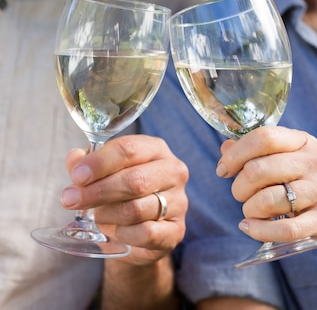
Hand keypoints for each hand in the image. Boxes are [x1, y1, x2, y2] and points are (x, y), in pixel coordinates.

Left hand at [61, 134, 188, 264]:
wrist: (136, 235)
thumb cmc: (118, 195)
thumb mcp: (100, 175)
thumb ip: (85, 164)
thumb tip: (74, 159)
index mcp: (155, 149)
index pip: (129, 149)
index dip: (100, 163)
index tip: (77, 176)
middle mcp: (173, 171)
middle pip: (134, 179)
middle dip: (97, 191)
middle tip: (70, 200)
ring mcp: (179, 201)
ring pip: (137, 208)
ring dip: (108, 214)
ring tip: (96, 216)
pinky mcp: (177, 230)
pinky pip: (146, 233)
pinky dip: (124, 234)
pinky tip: (116, 231)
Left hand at [215, 125, 316, 255]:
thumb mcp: (295, 162)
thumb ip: (261, 154)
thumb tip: (225, 148)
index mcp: (305, 142)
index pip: (264, 137)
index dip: (236, 153)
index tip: (223, 169)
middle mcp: (316, 161)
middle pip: (260, 169)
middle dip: (239, 186)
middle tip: (239, 195)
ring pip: (268, 199)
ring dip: (249, 209)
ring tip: (250, 212)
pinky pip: (285, 228)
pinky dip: (260, 230)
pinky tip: (250, 228)